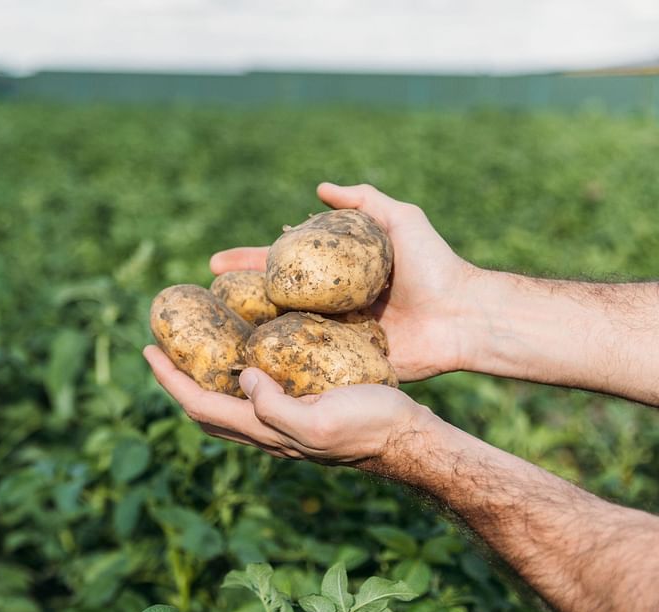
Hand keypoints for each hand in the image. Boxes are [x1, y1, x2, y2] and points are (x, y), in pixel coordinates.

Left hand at [143, 345, 433, 467]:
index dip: (169, 379)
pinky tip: (245, 355)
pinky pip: (252, 396)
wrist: (409, 438)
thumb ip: (275, 407)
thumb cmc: (371, 425)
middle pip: (203, 409)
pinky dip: (233, 376)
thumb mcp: (319, 420)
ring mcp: (282, 425)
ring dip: (201, 379)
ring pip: (225, 406)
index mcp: (264, 431)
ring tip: (191, 351)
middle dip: (176, 380)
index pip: (199, 405)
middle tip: (160, 348)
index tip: (148, 349)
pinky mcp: (301, 412)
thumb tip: (242, 379)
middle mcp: (266, 431)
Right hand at [211, 183, 477, 381]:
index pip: (281, 266)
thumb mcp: (400, 221)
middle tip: (201, 301)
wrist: (462, 315)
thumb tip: (319, 188)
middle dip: (234, 300)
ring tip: (209, 337)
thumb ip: (364, 202)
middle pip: (270, 302)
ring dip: (246, 335)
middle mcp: (328, 307)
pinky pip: (306, 366)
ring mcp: (334, 338)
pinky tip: (243, 369)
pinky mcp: (345, 366)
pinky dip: (277, 367)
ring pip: (281, 335)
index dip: (248, 263)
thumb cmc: (434, 266)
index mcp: (335, 276)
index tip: (215, 264)